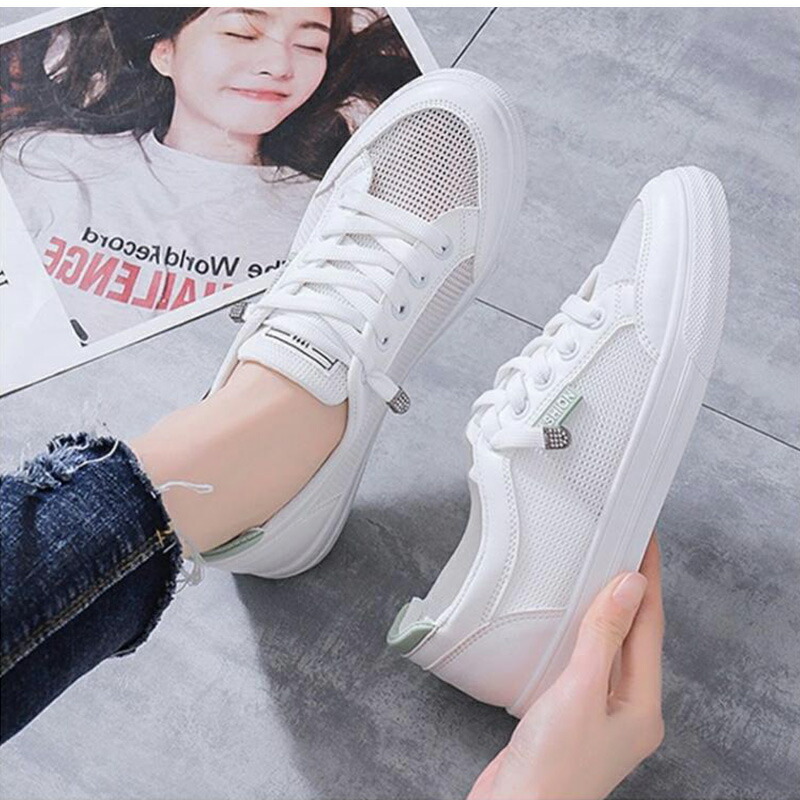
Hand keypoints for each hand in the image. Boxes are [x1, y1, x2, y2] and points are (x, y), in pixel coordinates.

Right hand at [468, 536, 664, 799]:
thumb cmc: (552, 766)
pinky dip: (578, 634)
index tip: (644, 539)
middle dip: (629, 591)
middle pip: (633, 637)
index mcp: (641, 707)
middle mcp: (626, 709)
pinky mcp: (568, 715)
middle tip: (621, 545)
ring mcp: (597, 714)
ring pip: (607, 648)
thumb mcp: (580, 691)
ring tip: (596, 571)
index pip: (650, 628)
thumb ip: (604, 637)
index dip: (648, 580)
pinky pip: (582, 662)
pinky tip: (565, 620)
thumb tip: (631, 586)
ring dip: (603, 610)